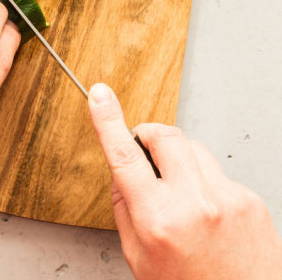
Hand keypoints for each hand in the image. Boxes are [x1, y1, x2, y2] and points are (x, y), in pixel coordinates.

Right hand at [88, 83, 281, 279]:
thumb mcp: (138, 256)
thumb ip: (125, 208)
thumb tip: (122, 171)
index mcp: (158, 219)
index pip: (125, 156)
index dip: (108, 120)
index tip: (100, 95)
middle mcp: (195, 204)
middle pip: (165, 136)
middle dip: (149, 137)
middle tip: (145, 154)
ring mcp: (228, 199)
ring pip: (194, 149)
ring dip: (179, 161)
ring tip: (181, 196)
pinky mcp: (251, 201)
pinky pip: (219, 174)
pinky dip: (207, 185)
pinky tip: (208, 215)